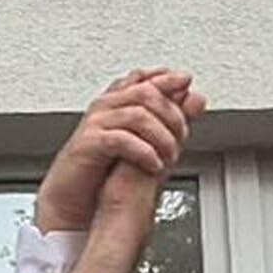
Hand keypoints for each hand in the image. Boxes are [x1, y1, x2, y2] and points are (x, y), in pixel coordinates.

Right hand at [32, 71, 202, 234]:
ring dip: (162, 136)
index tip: (185, 82)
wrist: (74, 194)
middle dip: (171, 113)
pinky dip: (144, 152)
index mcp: (117, 102)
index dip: (166, 78)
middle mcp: (106, 108)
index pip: (143, 79)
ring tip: (170, 156)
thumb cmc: (105, 166)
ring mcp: (96, 123)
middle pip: (144, 93)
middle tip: (183, 134)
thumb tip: (198, 98)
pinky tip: (155, 164)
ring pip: (136, 115)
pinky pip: (122, 139)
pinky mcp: (90, 144)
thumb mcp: (146, 139)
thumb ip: (171, 117)